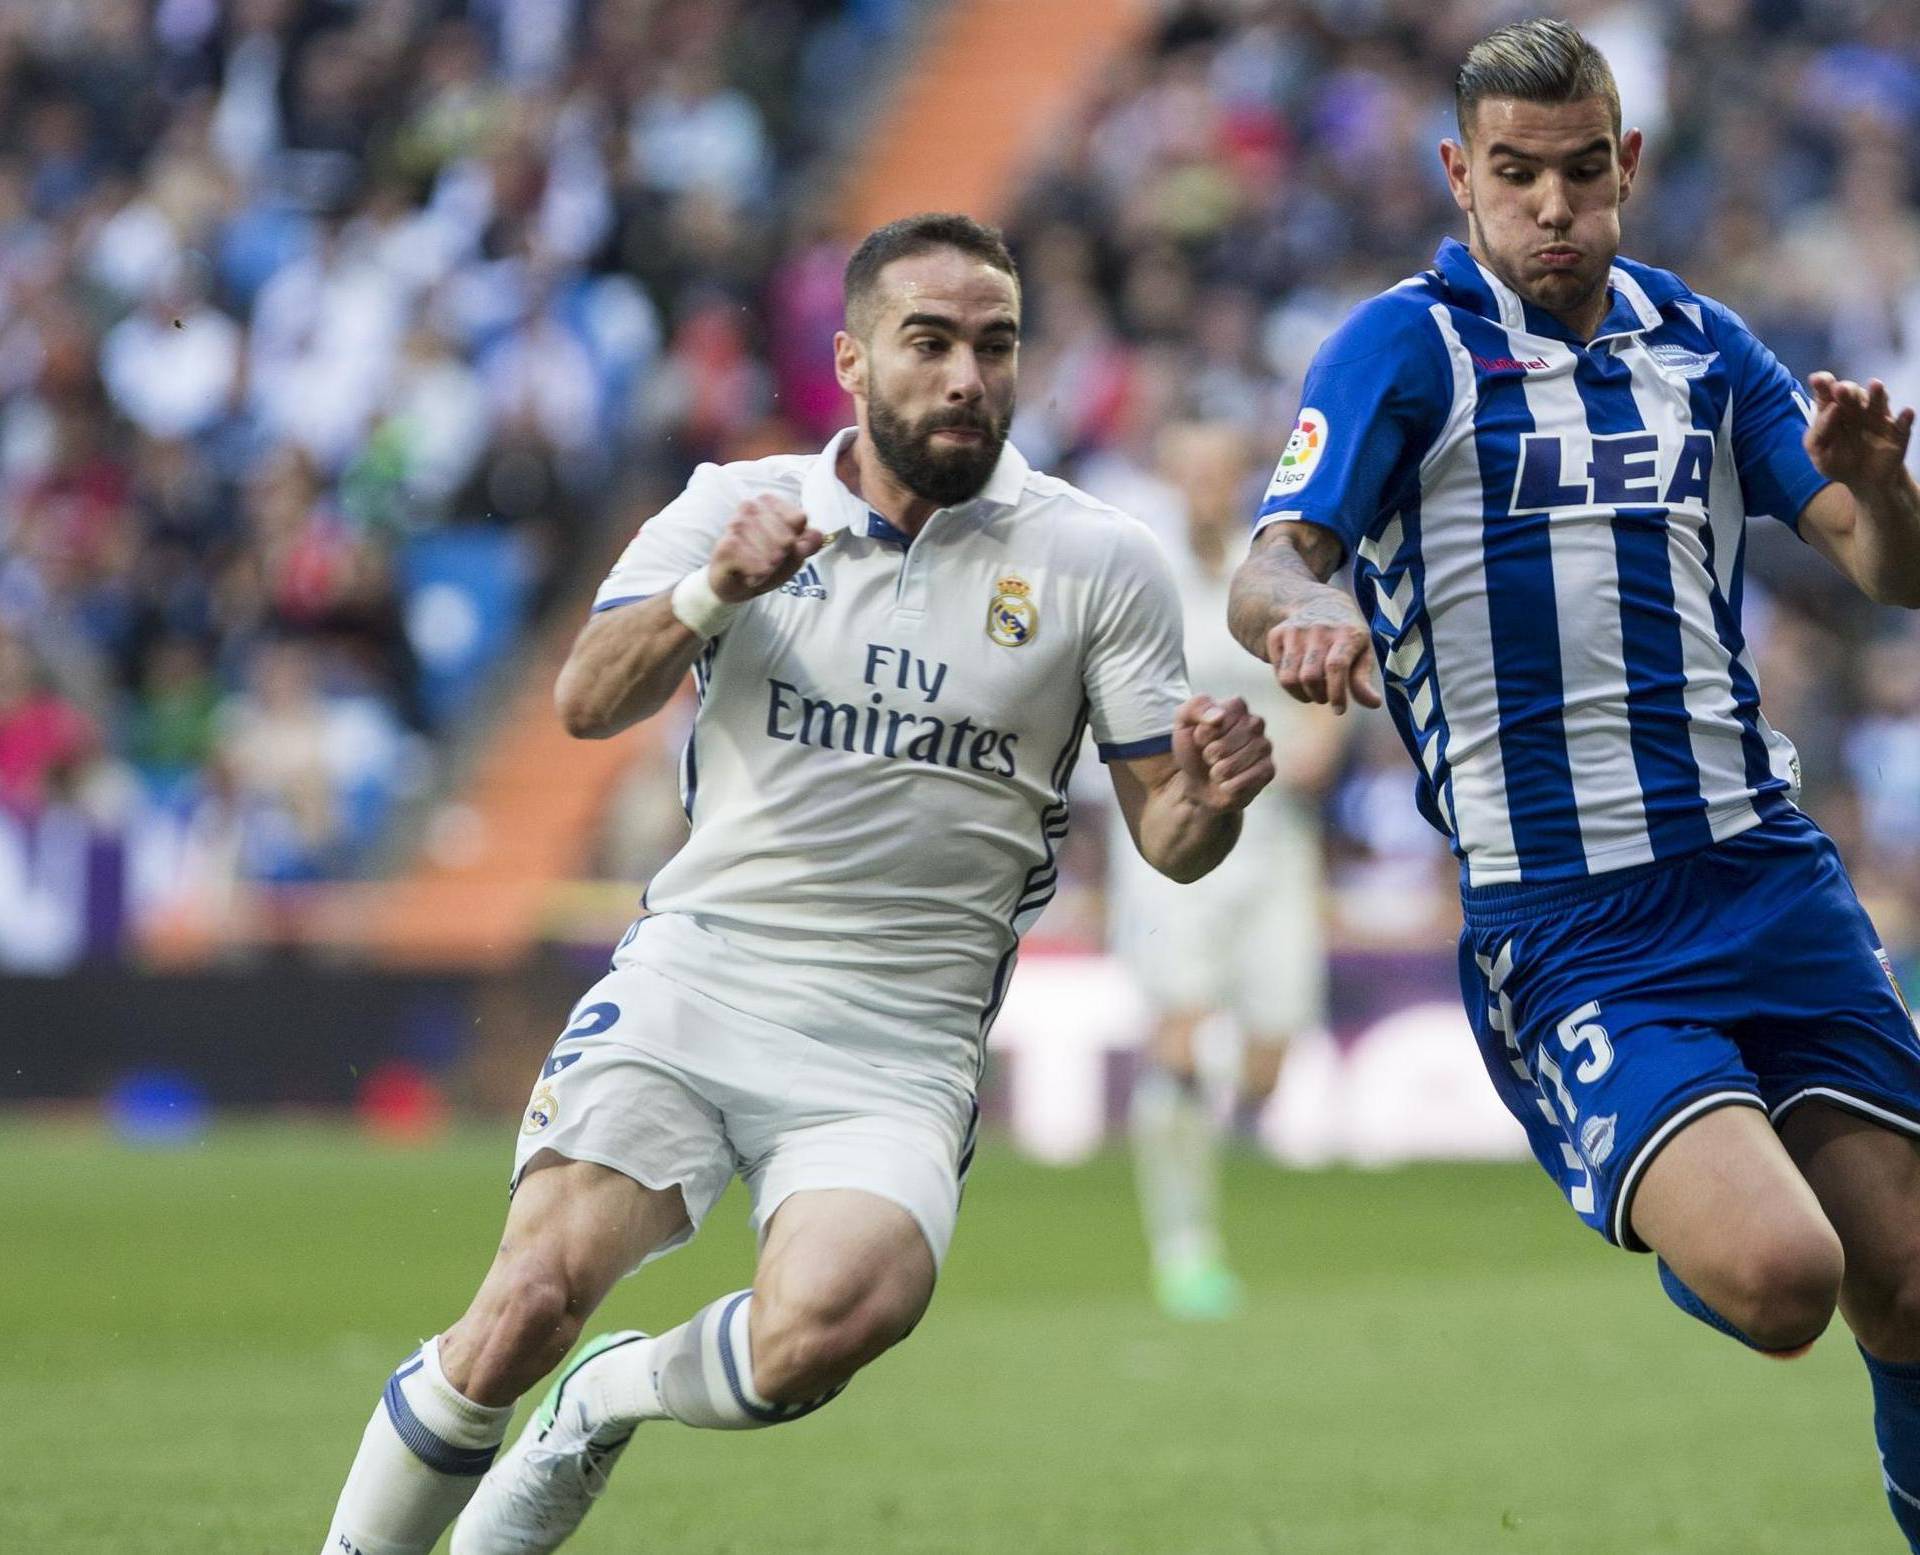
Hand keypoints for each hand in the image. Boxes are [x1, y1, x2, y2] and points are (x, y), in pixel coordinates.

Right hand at [708, 497, 826, 601]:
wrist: (735, 584)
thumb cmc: (765, 563)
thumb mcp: (793, 554)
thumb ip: (808, 544)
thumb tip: (818, 535)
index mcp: (769, 503)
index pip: (798, 518)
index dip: (797, 541)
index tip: (787, 549)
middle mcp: (750, 507)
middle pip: (786, 538)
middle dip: (784, 558)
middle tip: (772, 564)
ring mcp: (735, 524)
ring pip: (770, 550)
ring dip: (770, 568)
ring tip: (762, 570)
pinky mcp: (725, 545)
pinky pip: (753, 561)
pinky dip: (757, 574)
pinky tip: (752, 576)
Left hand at [1171, 695, 1273, 812]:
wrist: (1198, 781)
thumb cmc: (1193, 748)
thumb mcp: (1183, 721)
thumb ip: (1196, 707)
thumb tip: (1219, 715)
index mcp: (1236, 706)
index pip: (1216, 722)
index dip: (1202, 735)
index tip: (1201, 738)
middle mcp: (1255, 722)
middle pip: (1224, 746)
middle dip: (1210, 755)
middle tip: (1211, 756)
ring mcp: (1264, 746)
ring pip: (1232, 765)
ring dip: (1217, 772)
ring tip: (1219, 768)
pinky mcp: (1268, 770)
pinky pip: (1244, 782)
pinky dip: (1228, 786)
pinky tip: (1229, 781)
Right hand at [1263, 596, 1379, 713]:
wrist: (1317, 604)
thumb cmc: (1347, 637)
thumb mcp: (1362, 652)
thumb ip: (1364, 679)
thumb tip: (1374, 704)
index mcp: (1347, 633)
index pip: (1336, 666)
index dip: (1336, 693)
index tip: (1339, 710)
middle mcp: (1319, 629)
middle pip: (1310, 677)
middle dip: (1319, 696)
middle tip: (1326, 698)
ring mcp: (1295, 630)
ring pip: (1289, 679)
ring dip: (1303, 695)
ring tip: (1313, 692)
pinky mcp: (1277, 635)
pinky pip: (1278, 673)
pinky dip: (1289, 686)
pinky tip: (1300, 679)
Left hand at [1805, 374, 1915, 491]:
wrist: (1864, 481)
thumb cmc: (1838, 462)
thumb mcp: (1820, 453)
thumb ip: (1819, 433)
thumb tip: (1831, 410)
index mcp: (1834, 413)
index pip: (1828, 395)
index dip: (1823, 385)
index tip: (1817, 379)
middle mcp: (1857, 410)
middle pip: (1853, 394)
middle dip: (1847, 390)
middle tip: (1840, 389)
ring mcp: (1878, 419)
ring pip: (1879, 402)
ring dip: (1877, 394)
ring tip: (1875, 384)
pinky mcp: (1897, 432)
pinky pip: (1903, 423)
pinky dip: (1905, 418)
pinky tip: (1906, 413)